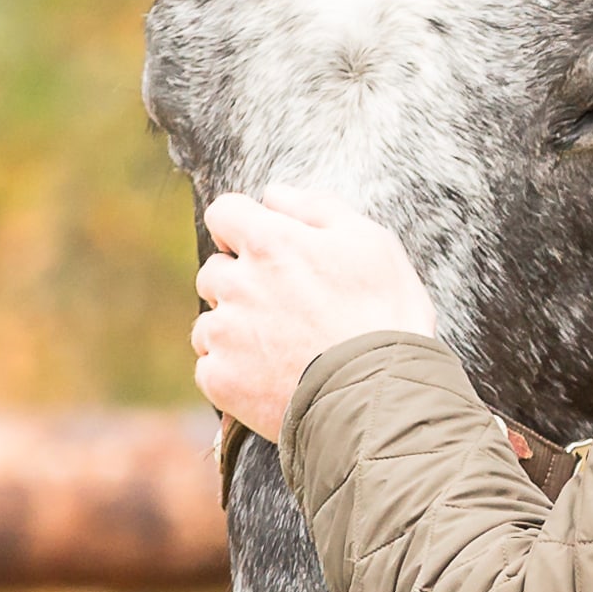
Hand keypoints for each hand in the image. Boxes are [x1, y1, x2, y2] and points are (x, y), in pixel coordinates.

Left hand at [189, 192, 443, 441]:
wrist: (379, 396)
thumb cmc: (384, 316)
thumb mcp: (371, 244)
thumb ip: (318, 208)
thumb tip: (274, 195)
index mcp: (270, 242)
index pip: (223, 212)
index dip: (243, 226)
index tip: (263, 247)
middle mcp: (238, 283)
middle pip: (214, 270)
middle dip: (240, 282)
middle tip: (283, 307)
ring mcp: (225, 334)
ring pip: (208, 322)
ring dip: (232, 329)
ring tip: (279, 348)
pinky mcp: (220, 379)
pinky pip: (209, 367)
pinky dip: (232, 371)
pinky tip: (268, 377)